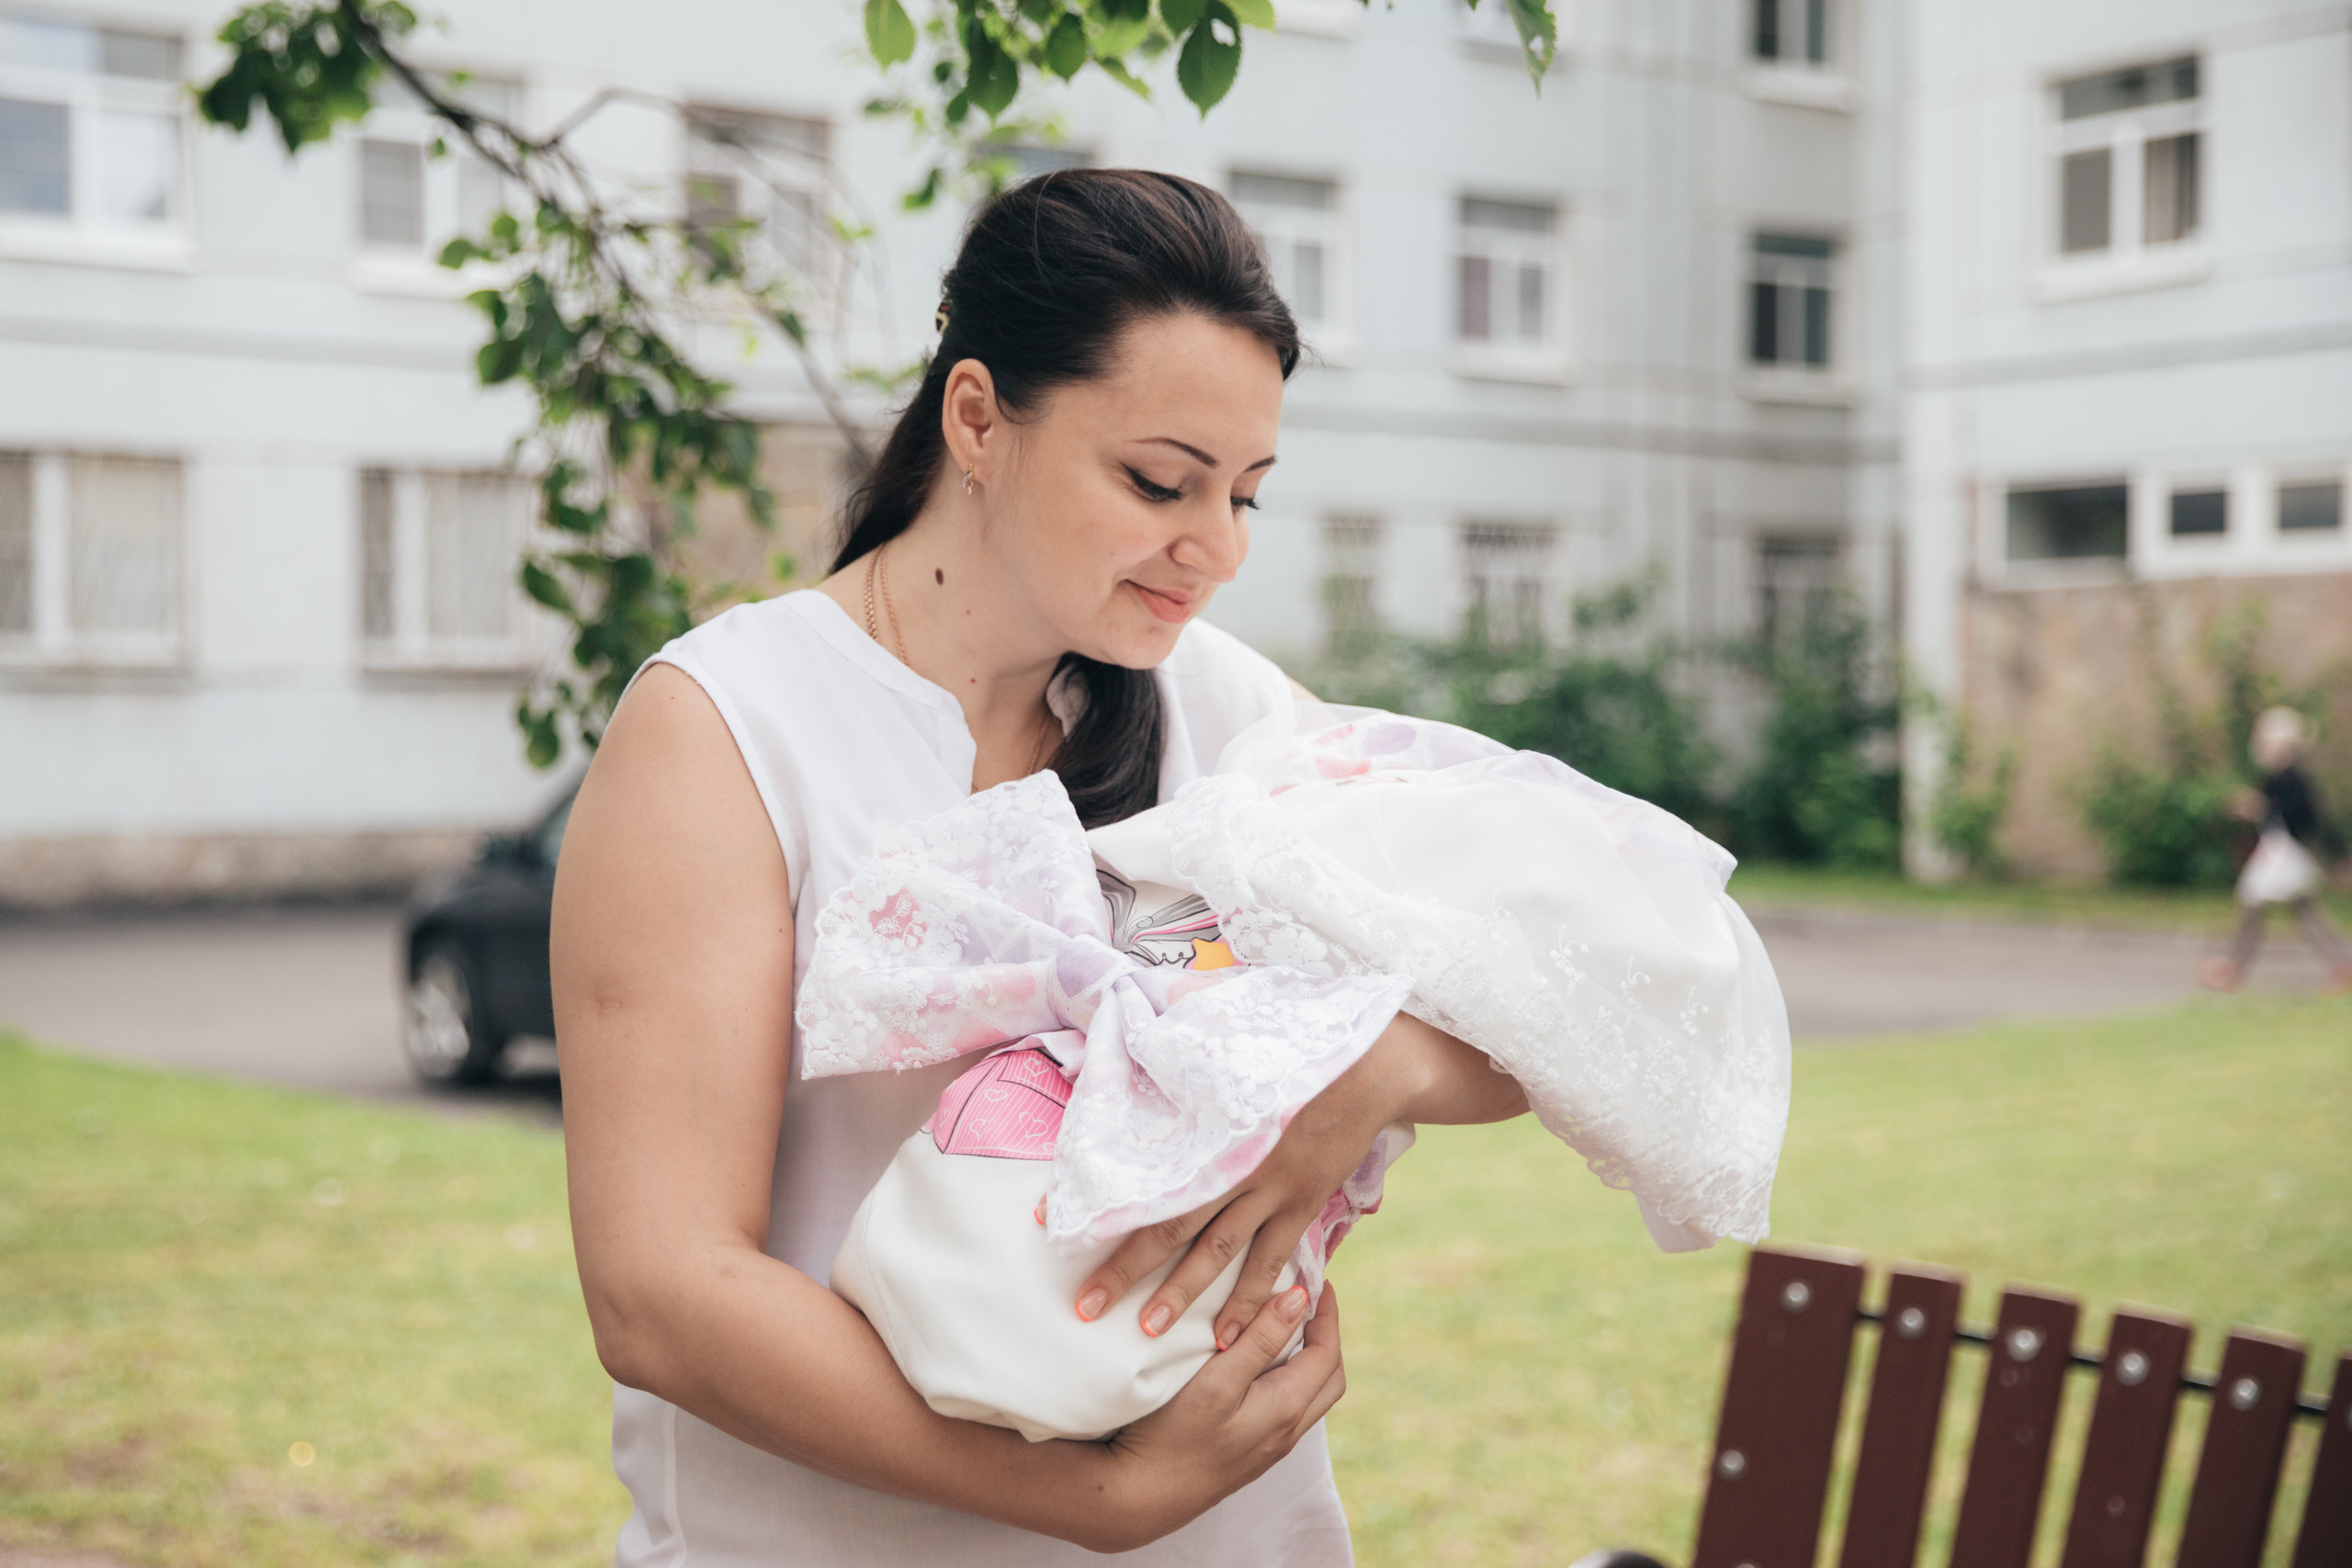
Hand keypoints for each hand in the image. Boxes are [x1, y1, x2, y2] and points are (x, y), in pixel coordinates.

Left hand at [1072, 1011, 1524, 1352]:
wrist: (1375, 1061)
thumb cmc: (1297, 1033)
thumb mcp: (1233, 1016)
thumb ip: (1183, 1014)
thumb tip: (1138, 1002)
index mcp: (1209, 1125)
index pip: (1139, 1168)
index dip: (1095, 1197)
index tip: (1048, 1221)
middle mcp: (1235, 1165)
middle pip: (1169, 1226)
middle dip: (1124, 1269)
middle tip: (1084, 1307)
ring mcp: (1272, 1189)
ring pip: (1217, 1252)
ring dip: (1181, 1295)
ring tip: (1146, 1332)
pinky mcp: (1304, 1202)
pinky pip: (1272, 1259)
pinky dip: (1250, 1299)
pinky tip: (1228, 1337)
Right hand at [1087, 1281, 1346, 1551]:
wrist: (1139, 1500)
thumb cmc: (1171, 1437)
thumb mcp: (1216, 1381)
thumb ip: (1260, 1340)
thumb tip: (1299, 1299)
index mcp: (1285, 1410)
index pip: (1327, 1355)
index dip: (1327, 1315)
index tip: (1318, 1280)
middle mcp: (1286, 1434)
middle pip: (1328, 1379)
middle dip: (1326, 1336)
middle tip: (1308, 1301)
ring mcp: (1268, 1449)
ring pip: (1309, 1398)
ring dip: (1308, 1359)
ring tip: (1285, 1325)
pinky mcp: (1249, 1456)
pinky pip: (1288, 1411)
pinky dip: (1289, 1379)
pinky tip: (1260, 1366)